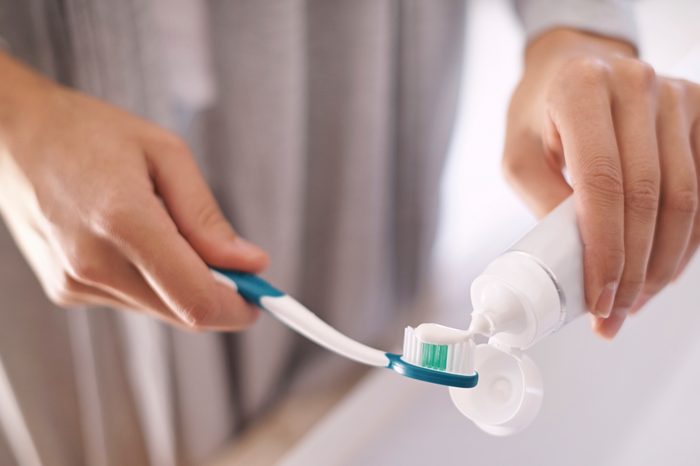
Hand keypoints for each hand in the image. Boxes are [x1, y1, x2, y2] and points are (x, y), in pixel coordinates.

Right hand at [0, 52, 267, 329]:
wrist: (9, 136)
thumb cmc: (89, 134)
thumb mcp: (165, 154)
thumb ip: (207, 217)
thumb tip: (250, 263)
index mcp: (124, 222)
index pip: (196, 300)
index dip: (239, 308)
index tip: (261, 299)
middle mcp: (94, 264)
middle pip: (183, 313)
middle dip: (218, 295)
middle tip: (232, 262)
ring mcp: (75, 283)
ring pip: (160, 309)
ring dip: (182, 284)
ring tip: (165, 228)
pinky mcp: (66, 290)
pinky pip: (131, 300)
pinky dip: (151, 280)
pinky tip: (133, 239)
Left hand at [503, 29, 699, 338]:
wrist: (573, 67)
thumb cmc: (540, 112)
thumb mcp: (518, 153)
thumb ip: (542, 201)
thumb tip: (574, 262)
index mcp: (582, 89)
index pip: (602, 184)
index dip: (604, 250)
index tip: (598, 297)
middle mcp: (636, 86)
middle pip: (648, 197)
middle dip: (633, 269)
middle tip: (615, 312)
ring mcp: (676, 96)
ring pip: (685, 199)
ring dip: (662, 262)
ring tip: (635, 300)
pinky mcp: (699, 112)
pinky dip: (685, 239)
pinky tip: (662, 269)